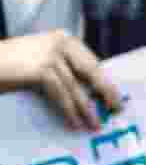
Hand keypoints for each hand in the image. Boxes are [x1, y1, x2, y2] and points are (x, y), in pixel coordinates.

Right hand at [0, 31, 121, 131]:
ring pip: (76, 86)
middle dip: (105, 91)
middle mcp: (60, 43)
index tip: (114, 95)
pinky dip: (69, 111)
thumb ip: (63, 68)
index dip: (104, 80)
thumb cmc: (10, 65)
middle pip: (91, 70)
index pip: (91, 61)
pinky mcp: (40, 70)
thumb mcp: (40, 59)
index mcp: (64, 39)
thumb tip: (89, 90)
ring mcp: (50, 55)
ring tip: (95, 124)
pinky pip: (61, 94)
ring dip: (87, 108)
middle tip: (116, 108)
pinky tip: (74, 123)